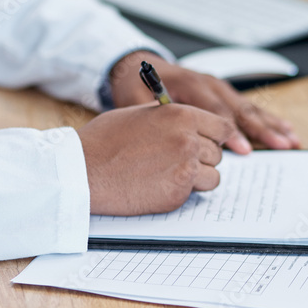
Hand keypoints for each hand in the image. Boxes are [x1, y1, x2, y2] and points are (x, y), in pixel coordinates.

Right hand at [77, 104, 234, 214]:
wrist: (83, 170)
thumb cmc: (104, 140)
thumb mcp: (142, 114)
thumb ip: (171, 118)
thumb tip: (190, 124)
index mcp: (181, 115)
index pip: (223, 127)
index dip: (217, 136)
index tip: (212, 142)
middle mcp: (188, 141)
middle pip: (217, 153)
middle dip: (203, 157)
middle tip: (178, 160)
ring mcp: (185, 169)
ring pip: (213, 176)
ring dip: (198, 177)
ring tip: (170, 173)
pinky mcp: (178, 193)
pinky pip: (195, 193)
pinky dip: (183, 191)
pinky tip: (159, 185)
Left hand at [108, 51, 299, 153]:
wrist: (138, 65)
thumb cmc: (136, 85)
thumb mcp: (134, 99)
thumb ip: (151, 117)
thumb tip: (160, 139)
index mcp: (190, 82)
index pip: (215, 109)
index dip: (231, 131)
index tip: (244, 150)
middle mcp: (209, 83)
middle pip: (240, 108)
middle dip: (262, 129)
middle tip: (281, 145)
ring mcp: (220, 87)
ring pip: (249, 107)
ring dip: (272, 125)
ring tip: (291, 139)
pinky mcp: (225, 93)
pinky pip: (249, 107)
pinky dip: (268, 119)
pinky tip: (286, 129)